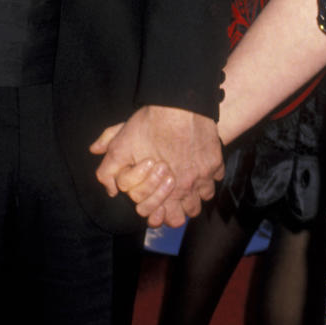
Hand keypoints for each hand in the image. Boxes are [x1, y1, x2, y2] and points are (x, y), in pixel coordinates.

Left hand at [90, 106, 223, 227]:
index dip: (164, 215)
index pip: (170, 219)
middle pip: (191, 212)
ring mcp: (204, 175)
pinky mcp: (215, 160)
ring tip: (187, 180)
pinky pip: (217, 176)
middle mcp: (187, 187)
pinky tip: (199, 164)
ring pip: (205, 196)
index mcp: (165, 190)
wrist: (179, 105)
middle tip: (175, 195)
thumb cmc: (150, 126)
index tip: (161, 206)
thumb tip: (110, 190)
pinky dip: (209, 174)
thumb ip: (108, 171)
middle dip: (183, 207)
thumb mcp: (120, 147)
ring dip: (197, 192)